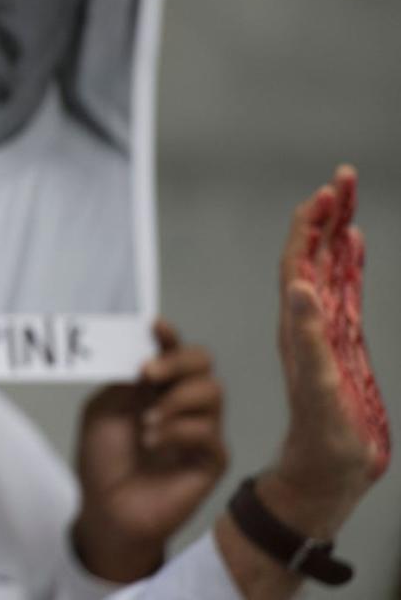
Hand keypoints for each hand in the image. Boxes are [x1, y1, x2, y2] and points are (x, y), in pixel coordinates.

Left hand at [72, 320, 226, 582]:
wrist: (107, 509)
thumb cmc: (102, 460)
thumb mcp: (103, 410)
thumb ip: (125, 381)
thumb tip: (145, 351)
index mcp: (155, 386)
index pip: (172, 351)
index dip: (168, 336)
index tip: (155, 325)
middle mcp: (182, 402)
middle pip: (203, 363)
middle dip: (178, 360)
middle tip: (148, 373)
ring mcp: (200, 430)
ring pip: (213, 392)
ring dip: (176, 399)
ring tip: (146, 420)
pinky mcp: (211, 460)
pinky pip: (209, 432)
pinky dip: (177, 431)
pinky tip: (153, 442)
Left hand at [259, 165, 389, 535]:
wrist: (325, 473)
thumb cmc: (321, 439)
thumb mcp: (316, 388)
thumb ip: (307, 339)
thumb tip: (299, 287)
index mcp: (297, 325)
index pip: (297, 262)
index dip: (307, 227)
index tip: (325, 192)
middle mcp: (306, 319)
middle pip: (312, 254)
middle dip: (325, 215)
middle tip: (342, 176)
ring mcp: (325, 329)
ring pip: (328, 266)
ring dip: (335, 231)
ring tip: (346, 195)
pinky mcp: (342, 344)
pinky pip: (344, 292)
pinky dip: (348, 263)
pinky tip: (354, 244)